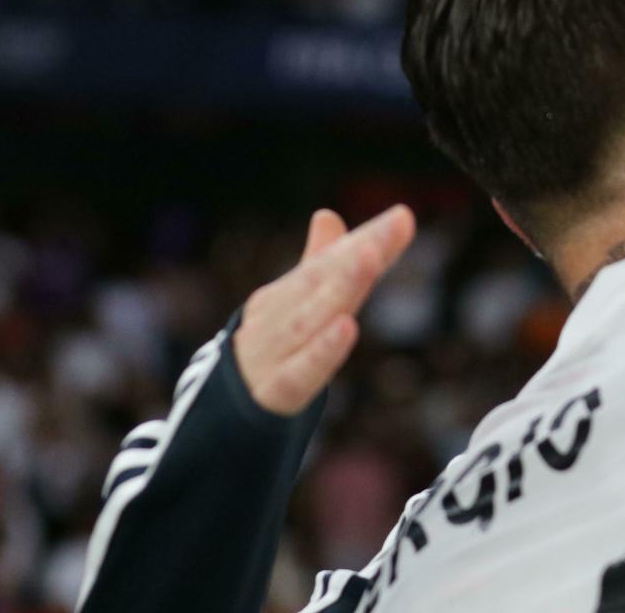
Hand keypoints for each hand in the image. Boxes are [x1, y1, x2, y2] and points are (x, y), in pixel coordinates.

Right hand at [233, 205, 416, 414]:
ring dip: (342, 287)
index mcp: (286, 292)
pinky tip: (347, 327)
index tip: (403, 216)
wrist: (221, 411)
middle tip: (395, 224)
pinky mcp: (276, 390)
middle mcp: (278, 315)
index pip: (331, 260)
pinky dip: (323, 349)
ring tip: (371, 258)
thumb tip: (327, 214)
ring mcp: (272, 351)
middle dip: (358, 252)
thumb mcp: (294, 306)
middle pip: (322, 280)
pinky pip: (300, 369)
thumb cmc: (272, 348)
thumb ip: (319, 264)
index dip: (368, 239)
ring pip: (311, 318)